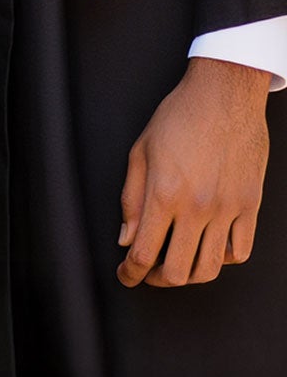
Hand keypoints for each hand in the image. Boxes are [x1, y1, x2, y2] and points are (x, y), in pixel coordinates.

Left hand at [118, 56, 269, 287]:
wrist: (224, 96)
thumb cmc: (178, 117)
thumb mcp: (140, 151)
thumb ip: (131, 199)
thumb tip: (126, 238)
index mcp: (164, 194)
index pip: (144, 252)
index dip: (130, 273)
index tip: (125, 276)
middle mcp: (197, 208)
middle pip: (177, 271)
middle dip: (156, 280)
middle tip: (146, 273)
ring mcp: (228, 210)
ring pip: (211, 268)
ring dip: (189, 276)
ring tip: (175, 267)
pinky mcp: (250, 207)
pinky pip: (240, 251)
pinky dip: (222, 259)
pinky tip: (208, 249)